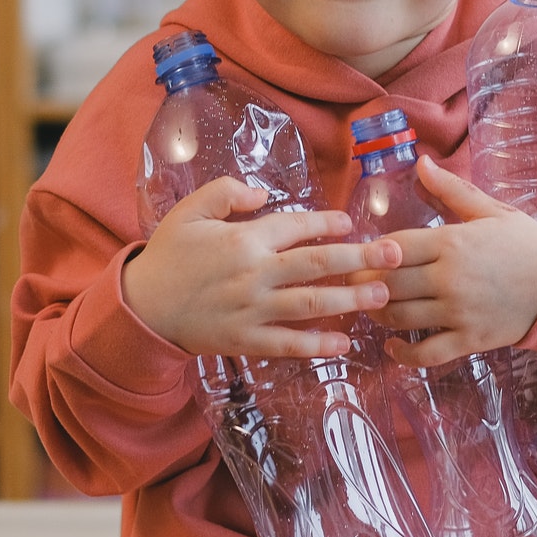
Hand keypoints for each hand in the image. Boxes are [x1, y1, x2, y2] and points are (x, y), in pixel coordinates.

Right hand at [122, 176, 401, 359]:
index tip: (350, 224)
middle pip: (317, 265)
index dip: (328, 224)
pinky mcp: (246, 340)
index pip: (297, 226)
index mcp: (245, 238)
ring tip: (383, 295)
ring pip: (311, 304)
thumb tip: (263, 192)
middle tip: (394, 255)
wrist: (142, 307)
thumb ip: (226, 191)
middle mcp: (255, 274)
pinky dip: (317, 344)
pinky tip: (344, 343)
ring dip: (350, 300)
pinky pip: (288, 343)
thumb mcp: (190, 210)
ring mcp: (253, 310)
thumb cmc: (168, 254)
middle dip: (360, 259)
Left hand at [361, 156, 536, 368]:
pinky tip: (393, 345)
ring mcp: (459, 311)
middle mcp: (451, 278)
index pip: (393, 247)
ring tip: (372, 305)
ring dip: (378, 313)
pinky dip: (403, 354)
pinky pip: (427, 354)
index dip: (370, 252)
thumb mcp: (490, 210)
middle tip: (354, 282)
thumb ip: (450, 189)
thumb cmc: (524, 243)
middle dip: (365, 283)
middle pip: (389, 283)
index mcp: (452, 242)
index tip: (360, 254)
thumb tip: (421, 162)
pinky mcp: (470, 339)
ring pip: (401, 316)